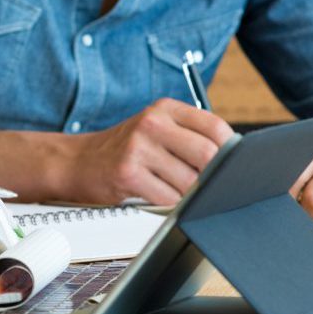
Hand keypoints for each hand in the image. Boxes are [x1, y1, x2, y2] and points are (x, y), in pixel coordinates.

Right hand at [71, 98, 233, 205]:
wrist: (77, 161)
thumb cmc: (125, 149)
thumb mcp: (155, 129)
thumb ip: (189, 136)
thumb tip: (235, 161)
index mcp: (164, 109)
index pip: (215, 126)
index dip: (229, 150)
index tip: (229, 165)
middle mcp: (151, 123)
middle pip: (207, 154)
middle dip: (211, 176)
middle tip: (205, 184)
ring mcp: (137, 147)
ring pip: (190, 182)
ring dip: (189, 194)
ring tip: (174, 189)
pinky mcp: (127, 173)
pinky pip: (169, 198)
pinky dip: (170, 205)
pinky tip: (157, 196)